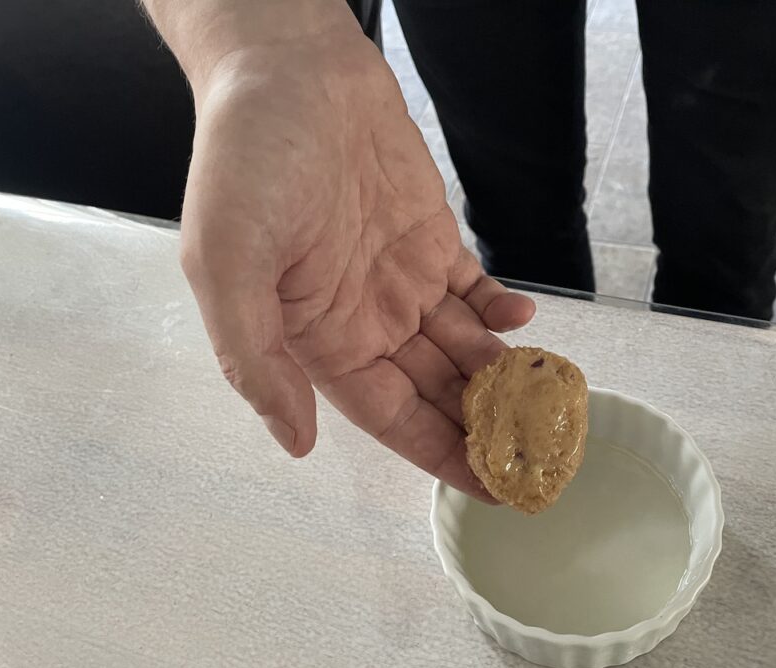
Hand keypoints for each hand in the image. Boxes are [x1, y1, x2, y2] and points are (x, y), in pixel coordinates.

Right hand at [180, 33, 534, 497]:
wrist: (290, 71)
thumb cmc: (247, 159)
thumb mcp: (226, 264)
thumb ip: (257, 359)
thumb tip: (294, 442)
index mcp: (318, 339)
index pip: (391, 417)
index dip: (441, 455)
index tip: (493, 488)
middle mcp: (364, 318)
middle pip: (437, 392)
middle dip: (485, 427)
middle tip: (541, 456)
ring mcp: (401, 279)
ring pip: (463, 348)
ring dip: (504, 377)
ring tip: (550, 402)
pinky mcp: (430, 239)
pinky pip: (474, 292)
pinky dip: (501, 312)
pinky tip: (524, 324)